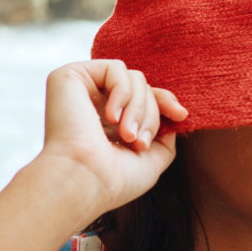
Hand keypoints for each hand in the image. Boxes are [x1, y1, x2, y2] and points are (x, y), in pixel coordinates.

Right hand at [38, 60, 187, 212]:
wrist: (84, 182)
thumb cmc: (114, 180)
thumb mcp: (151, 160)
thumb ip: (164, 136)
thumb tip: (173, 114)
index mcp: (109, 122)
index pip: (144, 97)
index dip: (165, 101)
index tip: (181, 115)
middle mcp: (94, 103)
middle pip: (143, 88)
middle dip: (151, 114)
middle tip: (139, 142)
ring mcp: (81, 89)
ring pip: (134, 78)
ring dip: (139, 108)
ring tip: (127, 135)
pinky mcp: (70, 77)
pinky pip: (115, 68)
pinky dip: (123, 92)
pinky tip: (111, 117)